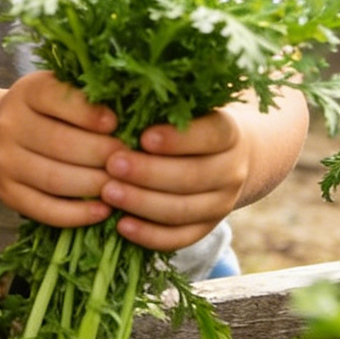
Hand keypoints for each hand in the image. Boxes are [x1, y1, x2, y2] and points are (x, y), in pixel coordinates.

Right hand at [0, 70, 118, 227]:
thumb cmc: (42, 112)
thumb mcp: (57, 92)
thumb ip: (86, 96)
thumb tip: (132, 110)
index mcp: (26, 92)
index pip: (55, 98)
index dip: (88, 112)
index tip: (116, 122)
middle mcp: (9, 126)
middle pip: (59, 143)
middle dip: (102, 154)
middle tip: (131, 160)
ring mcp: (4, 163)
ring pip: (55, 179)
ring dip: (95, 185)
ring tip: (123, 185)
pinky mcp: (8, 195)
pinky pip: (45, 210)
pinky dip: (78, 214)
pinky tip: (103, 210)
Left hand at [100, 108, 250, 253]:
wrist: (226, 157)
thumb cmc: (190, 122)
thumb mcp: (189, 108)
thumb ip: (164, 108)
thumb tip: (121, 100)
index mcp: (230, 134)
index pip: (211, 136)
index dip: (178, 140)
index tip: (143, 137)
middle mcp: (232, 171)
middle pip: (192, 177)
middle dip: (148, 173)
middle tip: (112, 164)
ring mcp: (222, 204)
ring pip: (183, 210)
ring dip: (142, 203)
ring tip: (107, 192)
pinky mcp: (206, 228)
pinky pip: (179, 238)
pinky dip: (149, 235)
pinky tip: (122, 225)